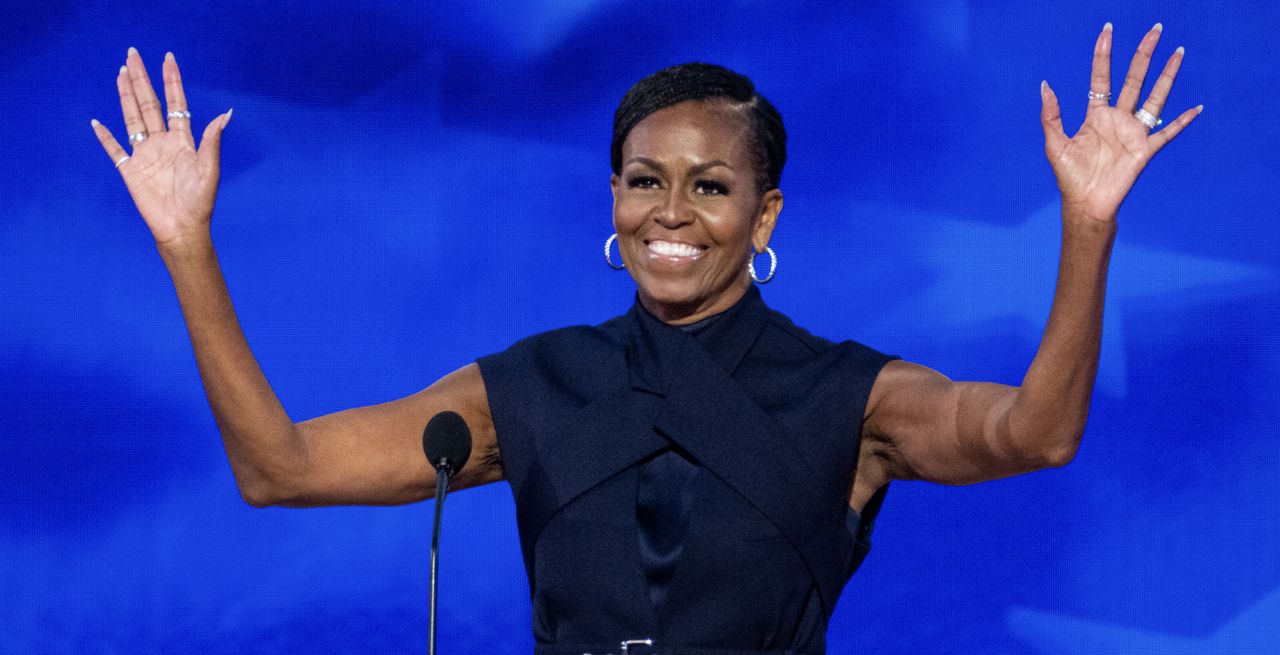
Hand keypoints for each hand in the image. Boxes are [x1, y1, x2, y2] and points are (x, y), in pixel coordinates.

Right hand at [92, 48, 231, 247]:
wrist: (182, 228)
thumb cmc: (200, 202)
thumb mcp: (209, 169)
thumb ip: (212, 141)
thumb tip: (226, 114)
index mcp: (183, 141)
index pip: (176, 103)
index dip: (172, 81)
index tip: (168, 59)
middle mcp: (163, 143)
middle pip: (149, 104)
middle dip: (141, 79)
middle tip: (133, 54)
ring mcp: (145, 155)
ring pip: (132, 118)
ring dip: (125, 96)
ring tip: (120, 73)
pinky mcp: (130, 171)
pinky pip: (114, 150)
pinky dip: (105, 137)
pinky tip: (97, 122)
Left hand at [1040, 24, 1200, 223]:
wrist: (1085, 204)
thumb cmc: (1069, 176)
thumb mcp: (1055, 143)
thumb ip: (1051, 115)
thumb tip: (1045, 85)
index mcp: (1096, 115)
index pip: (1101, 77)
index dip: (1103, 55)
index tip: (1107, 31)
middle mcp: (1117, 119)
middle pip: (1133, 79)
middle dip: (1144, 55)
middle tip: (1155, 30)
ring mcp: (1133, 133)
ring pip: (1154, 97)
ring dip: (1167, 76)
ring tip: (1178, 53)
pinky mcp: (1145, 150)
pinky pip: (1167, 133)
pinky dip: (1182, 122)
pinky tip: (1196, 108)